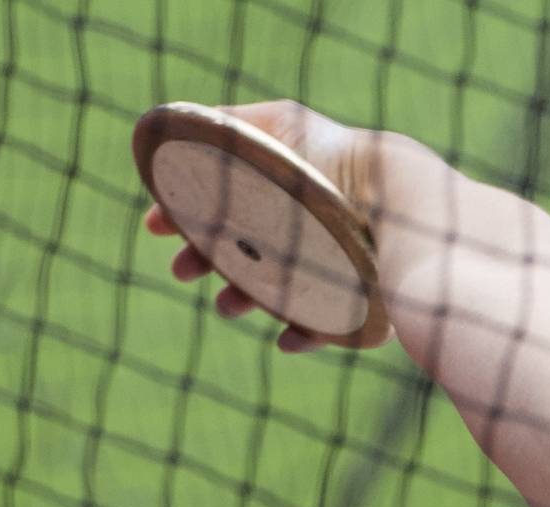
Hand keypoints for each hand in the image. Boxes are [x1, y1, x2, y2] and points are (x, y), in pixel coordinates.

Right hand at [141, 100, 387, 351]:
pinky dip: (304, 334)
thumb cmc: (335, 157)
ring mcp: (332, 265)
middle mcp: (304, 227)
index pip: (224, 206)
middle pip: (242, 250)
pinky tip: (287, 339)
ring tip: (228, 306)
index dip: (185, 217)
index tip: (154, 228)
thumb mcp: (275, 127)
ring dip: (242, 300)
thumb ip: (226, 127)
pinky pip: (328, 328)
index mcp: (280, 190)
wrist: (395, 197)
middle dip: (203, 261)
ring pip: (278, 292)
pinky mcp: (362, 301)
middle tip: (179, 270)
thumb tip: (172, 125)